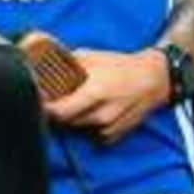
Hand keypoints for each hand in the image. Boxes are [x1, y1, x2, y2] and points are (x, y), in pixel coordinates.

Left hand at [41, 47, 176, 143]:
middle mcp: (102, 114)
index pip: (58, 111)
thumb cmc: (122, 66)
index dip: (45, 107)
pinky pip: (90, 136)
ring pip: (76, 129)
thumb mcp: (91, 57)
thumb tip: (41, 65)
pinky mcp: (114, 136)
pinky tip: (91, 112)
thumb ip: (66, 64)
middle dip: (56, 113)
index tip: (39, 99)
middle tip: (54, 100)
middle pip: (64, 122)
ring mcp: (109, 127)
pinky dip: (86, 127)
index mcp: (95, 92)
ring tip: (76, 103)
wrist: (154, 79)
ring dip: (71, 119)